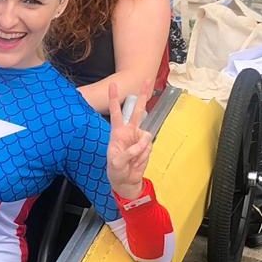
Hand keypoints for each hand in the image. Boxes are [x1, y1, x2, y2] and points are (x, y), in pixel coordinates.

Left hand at [106, 83, 152, 199]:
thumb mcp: (117, 162)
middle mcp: (128, 131)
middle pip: (136, 110)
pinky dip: (144, 154)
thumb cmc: (116, 170)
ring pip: (145, 132)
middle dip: (142, 95)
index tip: (113, 85)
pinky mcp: (146, 145)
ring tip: (132, 160)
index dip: (114, 99)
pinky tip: (137, 160)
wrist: (126, 180)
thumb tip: (144, 140)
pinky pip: (149, 146)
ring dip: (141, 147)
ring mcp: (138, 138)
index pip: (115, 112)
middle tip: (146, 80)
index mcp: (117, 132)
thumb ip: (130, 151)